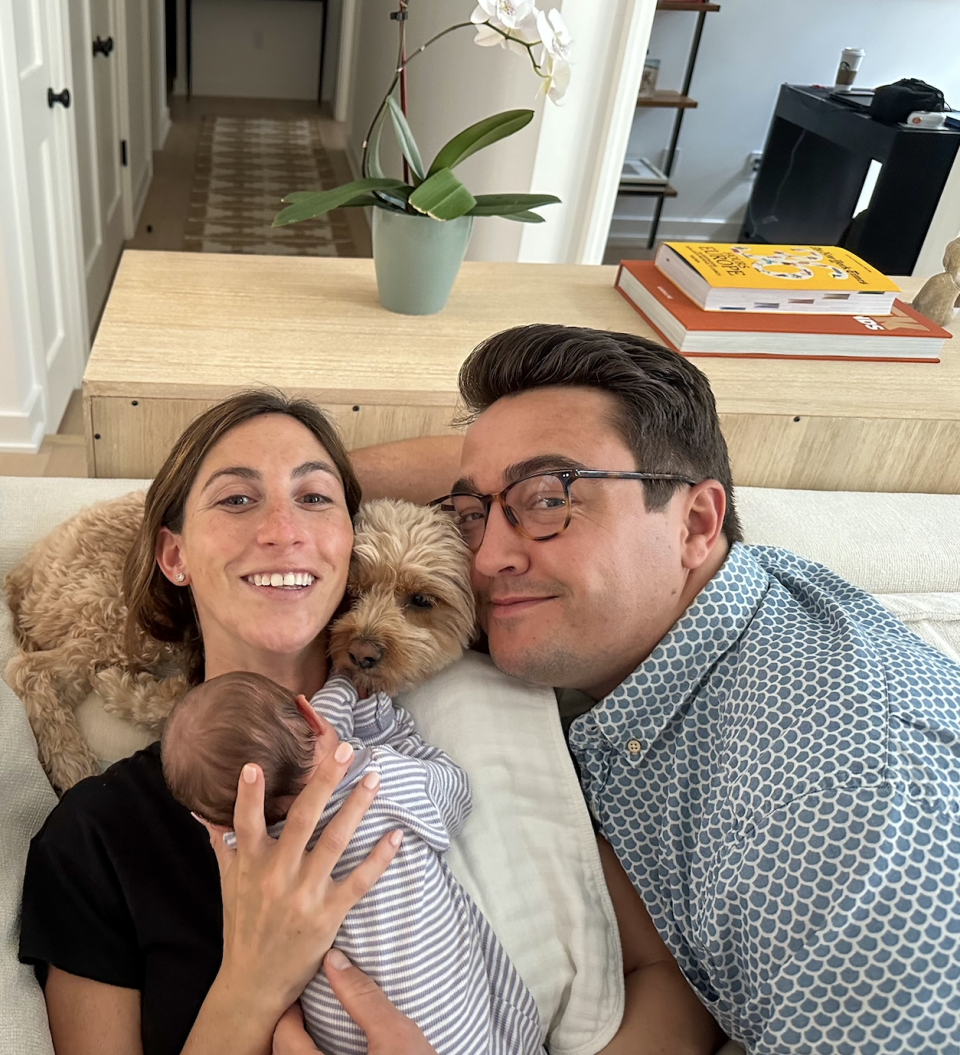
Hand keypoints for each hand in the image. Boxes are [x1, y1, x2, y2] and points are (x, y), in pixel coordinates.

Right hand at [200, 707, 403, 1025]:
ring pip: (334, 841)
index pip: (245, 822)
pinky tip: (395, 836)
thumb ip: (222, 842)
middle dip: (325, 781)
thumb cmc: (243, 924)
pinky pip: (358, 881)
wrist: (253, 982)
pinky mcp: (328, 914)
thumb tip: (202, 812)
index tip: (253, 765)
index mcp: (250, 863)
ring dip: (356, 807)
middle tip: (345, 751)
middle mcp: (277, 874)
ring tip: (374, 779)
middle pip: (302, 819)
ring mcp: (304, 893)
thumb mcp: (228, 881)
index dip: (248, 795)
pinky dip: (379, 858)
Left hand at [271, 953, 437, 1054]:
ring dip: (299, 1050)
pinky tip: (333, 1052)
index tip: (304, 995)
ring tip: (316, 1031)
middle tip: (307, 1008)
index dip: (290, 1011)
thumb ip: (363, 998)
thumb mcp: (395, 1035)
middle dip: (291, 1031)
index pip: (285, 1039)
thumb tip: (334, 960)